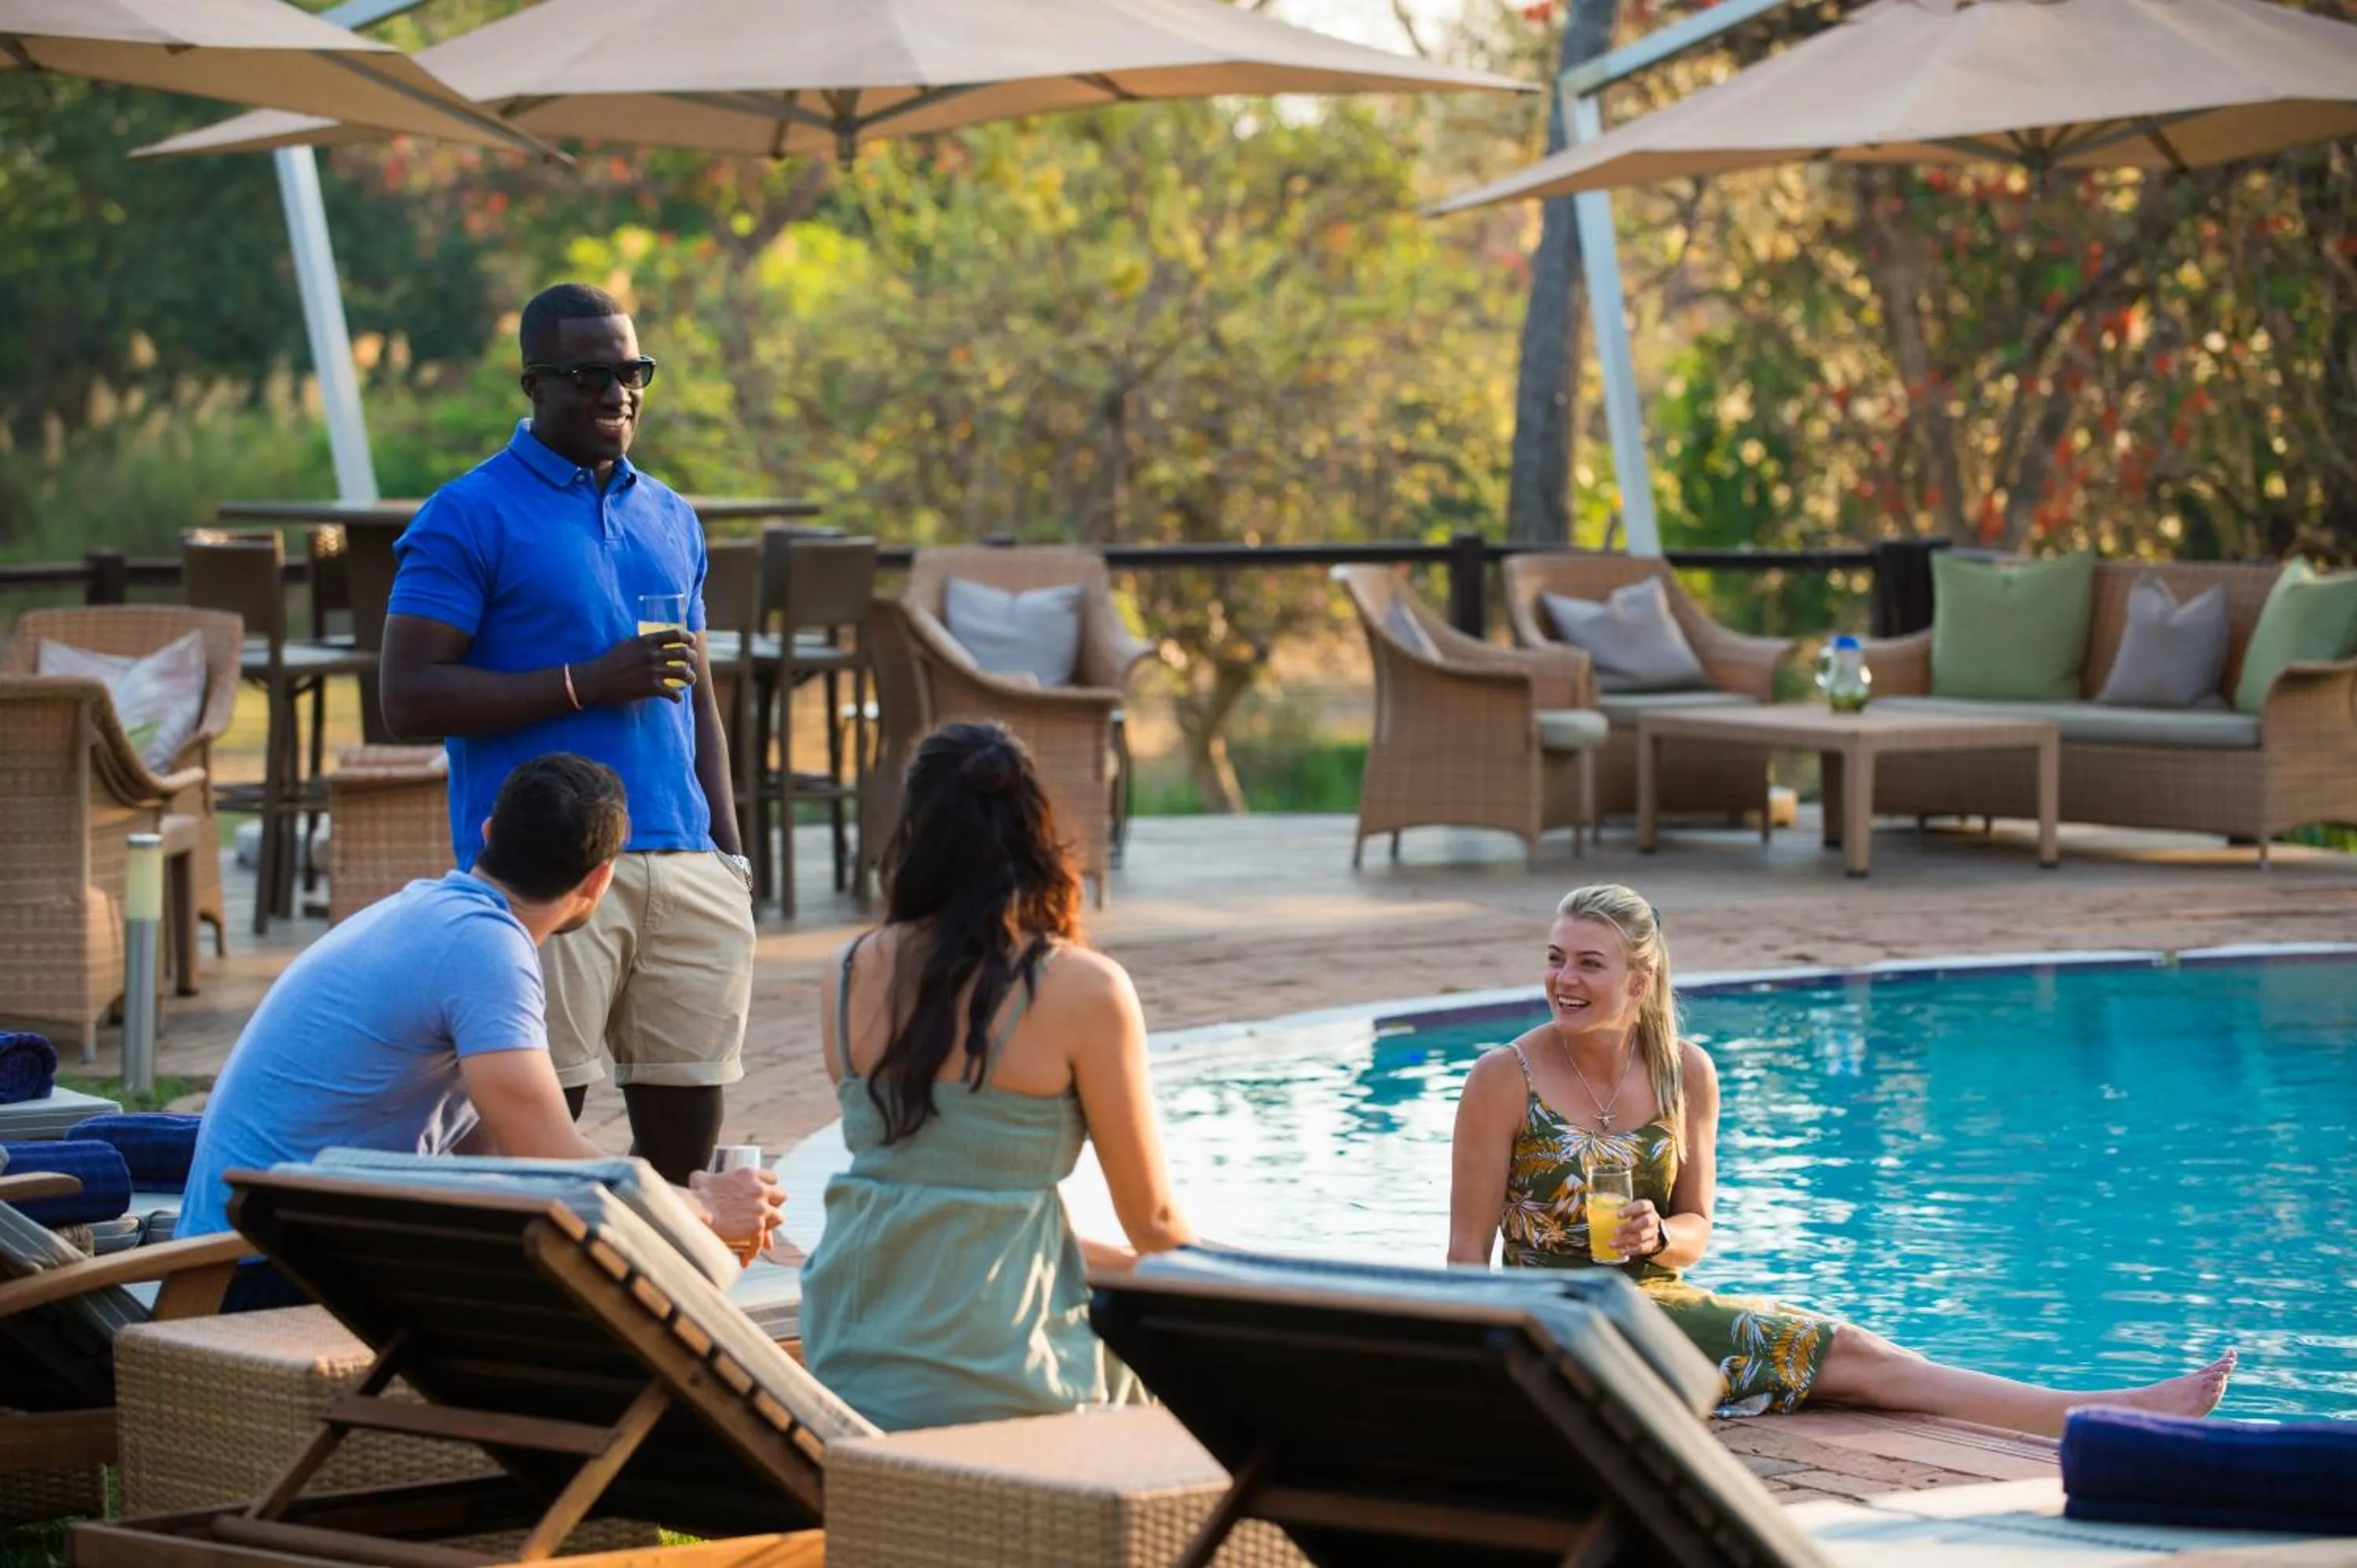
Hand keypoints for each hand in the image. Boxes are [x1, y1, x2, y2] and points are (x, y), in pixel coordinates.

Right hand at [579, 628, 696, 705]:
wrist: (596, 680)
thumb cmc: (609, 661)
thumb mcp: (627, 644)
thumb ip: (643, 642)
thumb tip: (656, 641)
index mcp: (646, 641)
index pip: (675, 634)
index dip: (688, 638)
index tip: (692, 642)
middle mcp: (653, 654)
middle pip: (684, 653)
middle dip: (692, 658)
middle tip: (691, 663)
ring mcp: (653, 671)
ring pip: (684, 673)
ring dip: (690, 677)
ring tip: (690, 680)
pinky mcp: (651, 688)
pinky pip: (673, 692)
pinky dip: (677, 696)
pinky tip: (676, 698)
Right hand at [689, 1166, 783, 1261]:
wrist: (695, 1211)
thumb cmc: (695, 1194)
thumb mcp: (704, 1178)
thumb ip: (710, 1178)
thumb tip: (700, 1179)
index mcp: (749, 1175)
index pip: (772, 1178)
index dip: (768, 1188)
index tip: (763, 1196)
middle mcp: (760, 1190)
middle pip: (781, 1196)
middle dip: (773, 1206)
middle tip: (764, 1216)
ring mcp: (761, 1209)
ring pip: (779, 1218)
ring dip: (769, 1227)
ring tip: (759, 1237)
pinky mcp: (757, 1227)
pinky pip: (761, 1241)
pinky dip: (753, 1250)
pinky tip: (745, 1257)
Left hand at [1616, 1199, 1665, 1260]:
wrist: (1652, 1229)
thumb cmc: (1636, 1216)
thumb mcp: (1630, 1209)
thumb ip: (1614, 1208)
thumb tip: (1589, 1210)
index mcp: (1648, 1207)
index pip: (1642, 1205)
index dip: (1631, 1210)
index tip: (1618, 1215)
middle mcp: (1653, 1218)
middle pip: (1645, 1222)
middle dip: (1629, 1227)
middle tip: (1615, 1231)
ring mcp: (1654, 1232)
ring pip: (1641, 1237)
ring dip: (1626, 1241)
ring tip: (1612, 1244)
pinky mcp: (1652, 1244)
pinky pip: (1643, 1248)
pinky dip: (1631, 1250)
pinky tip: (1620, 1251)